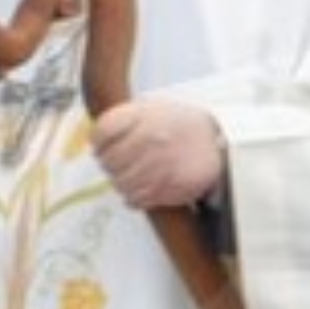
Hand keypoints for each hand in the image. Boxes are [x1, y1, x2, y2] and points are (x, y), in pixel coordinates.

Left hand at [91, 97, 226, 209]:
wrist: (215, 141)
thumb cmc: (177, 125)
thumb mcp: (150, 108)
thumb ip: (122, 120)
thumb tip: (94, 143)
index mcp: (144, 116)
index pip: (102, 133)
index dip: (98, 144)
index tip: (102, 147)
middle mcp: (152, 139)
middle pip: (109, 162)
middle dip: (110, 165)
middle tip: (120, 163)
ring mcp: (161, 165)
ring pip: (121, 183)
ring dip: (122, 182)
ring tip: (133, 175)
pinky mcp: (170, 188)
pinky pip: (136, 200)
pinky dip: (134, 197)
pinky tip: (143, 186)